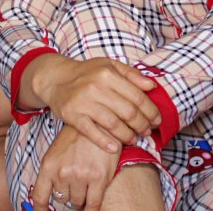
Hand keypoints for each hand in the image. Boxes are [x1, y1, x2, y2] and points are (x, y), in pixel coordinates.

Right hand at [25, 55, 160, 152]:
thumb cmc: (86, 72)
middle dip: (142, 125)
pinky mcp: (72, 115)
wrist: (55, 78)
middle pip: (128, 112)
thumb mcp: (109, 66)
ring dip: (128, 135)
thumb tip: (152, 86)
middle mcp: (96, 87)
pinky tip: (115, 147)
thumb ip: (132, 74)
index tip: (156, 120)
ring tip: (134, 139)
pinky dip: (105, 142)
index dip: (151, 111)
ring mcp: (83, 102)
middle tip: (147, 131)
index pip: (137, 96)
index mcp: (108, 73)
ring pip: (113, 124)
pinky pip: (92, 132)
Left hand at [32, 125, 119, 210]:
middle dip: (68, 194)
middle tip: (75, 184)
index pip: (40, 197)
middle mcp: (62, 173)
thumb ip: (51, 172)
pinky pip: (93, 205)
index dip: (40, 210)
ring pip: (77, 202)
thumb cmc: (77, 136)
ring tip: (86, 182)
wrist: (99, 121)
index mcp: (49, 165)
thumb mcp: (57, 150)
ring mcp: (81, 176)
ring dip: (80, 197)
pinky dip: (91, 209)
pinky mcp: (99, 178)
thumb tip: (50, 197)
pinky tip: (91, 207)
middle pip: (62, 199)